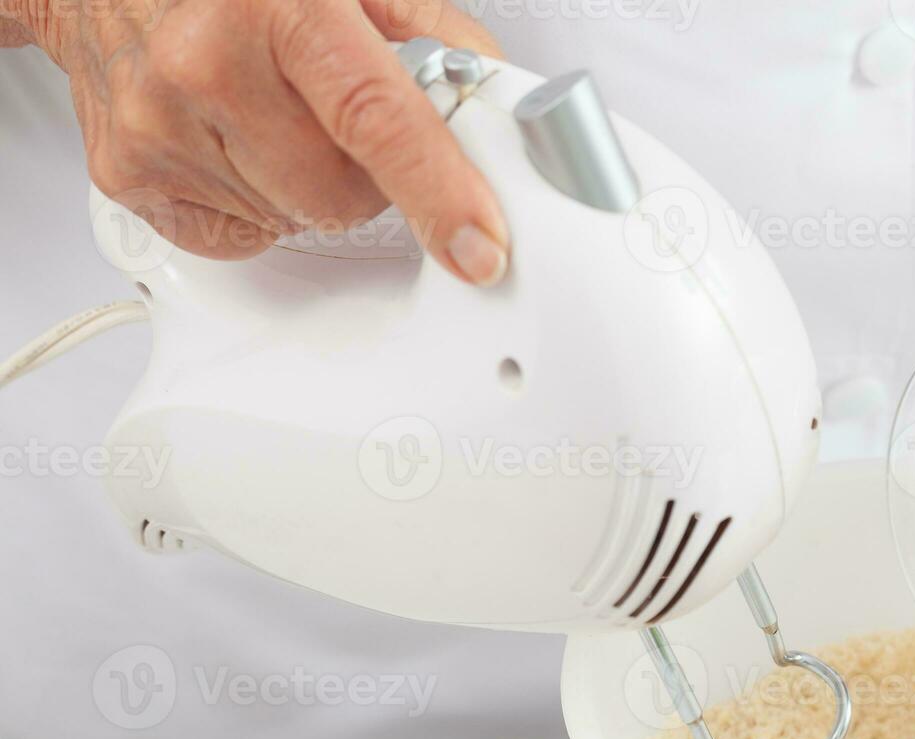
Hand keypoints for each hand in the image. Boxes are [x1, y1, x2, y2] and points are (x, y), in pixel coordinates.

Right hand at [23, 0, 509, 283]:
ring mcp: (159, 127)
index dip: (439, 190)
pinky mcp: (130, 176)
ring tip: (276, 116)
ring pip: (297, 220)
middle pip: (343, 194)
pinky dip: (258, 203)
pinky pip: (241, 236)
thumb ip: (426, 32)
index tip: (479, 246)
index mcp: (274, 7)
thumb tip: (490, 96)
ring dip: (310, 185)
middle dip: (367, 174)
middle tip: (339, 120)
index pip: (376, 119)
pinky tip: (237, 142)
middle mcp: (205, 66)